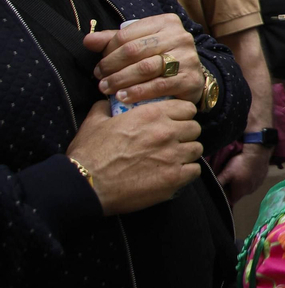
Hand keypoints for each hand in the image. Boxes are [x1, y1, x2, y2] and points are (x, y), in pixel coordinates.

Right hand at [67, 99, 202, 214]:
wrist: (85, 184)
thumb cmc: (89, 154)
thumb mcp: (94, 122)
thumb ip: (106, 108)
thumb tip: (108, 103)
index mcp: (151, 114)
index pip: (187, 108)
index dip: (181, 115)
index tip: (174, 122)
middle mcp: (167, 132)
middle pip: (195, 128)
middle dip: (185, 134)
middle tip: (173, 142)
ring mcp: (173, 156)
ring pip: (197, 149)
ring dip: (187, 153)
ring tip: (173, 158)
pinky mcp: (174, 178)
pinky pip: (195, 170)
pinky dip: (187, 172)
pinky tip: (174, 173)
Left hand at [86, 14, 204, 108]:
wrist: (190, 78)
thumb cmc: (160, 58)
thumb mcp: (139, 45)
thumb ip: (114, 41)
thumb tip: (88, 41)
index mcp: (166, 22)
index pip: (127, 35)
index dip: (108, 51)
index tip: (99, 65)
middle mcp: (180, 37)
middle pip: (135, 51)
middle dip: (111, 66)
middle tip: (99, 78)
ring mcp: (188, 58)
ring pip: (145, 68)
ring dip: (120, 80)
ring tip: (106, 89)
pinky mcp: (191, 79)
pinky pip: (159, 86)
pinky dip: (137, 92)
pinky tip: (123, 97)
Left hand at [216, 143, 271, 202]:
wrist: (257, 154)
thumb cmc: (240, 164)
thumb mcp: (226, 173)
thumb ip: (219, 182)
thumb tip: (212, 188)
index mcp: (240, 192)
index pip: (231, 200)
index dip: (226, 195)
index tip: (224, 187)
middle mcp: (250, 191)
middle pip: (239, 193)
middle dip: (234, 188)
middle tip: (231, 177)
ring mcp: (258, 185)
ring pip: (248, 187)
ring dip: (243, 183)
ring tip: (240, 172)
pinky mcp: (263, 178)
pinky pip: (255, 181)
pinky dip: (251, 178)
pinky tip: (248, 170)